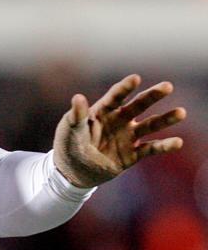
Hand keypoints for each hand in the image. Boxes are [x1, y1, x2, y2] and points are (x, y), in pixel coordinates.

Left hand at [52, 75, 185, 187]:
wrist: (72, 171)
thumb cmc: (68, 145)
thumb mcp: (69, 130)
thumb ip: (76, 116)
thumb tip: (78, 97)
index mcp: (102, 111)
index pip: (115, 96)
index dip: (125, 87)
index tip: (135, 78)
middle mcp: (119, 120)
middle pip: (138, 105)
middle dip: (152, 96)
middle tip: (167, 86)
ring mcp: (127, 137)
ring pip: (150, 125)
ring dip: (165, 119)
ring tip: (181, 112)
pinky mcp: (132, 154)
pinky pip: (150, 148)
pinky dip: (164, 146)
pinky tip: (177, 142)